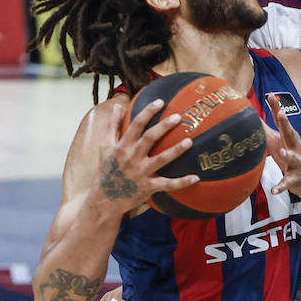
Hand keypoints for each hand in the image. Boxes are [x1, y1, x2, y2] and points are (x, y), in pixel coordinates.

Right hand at [96, 100, 198, 214]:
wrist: (104, 199)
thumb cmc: (107, 170)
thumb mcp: (106, 147)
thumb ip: (113, 126)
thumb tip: (118, 106)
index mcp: (122, 146)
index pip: (136, 125)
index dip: (148, 112)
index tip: (160, 102)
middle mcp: (132, 158)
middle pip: (149, 139)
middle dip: (163, 127)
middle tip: (178, 116)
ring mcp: (141, 173)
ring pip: (161, 160)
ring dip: (175, 151)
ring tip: (190, 141)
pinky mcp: (148, 187)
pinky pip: (168, 184)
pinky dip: (182, 182)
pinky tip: (196, 177)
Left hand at [264, 93, 300, 198]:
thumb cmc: (291, 155)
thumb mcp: (279, 139)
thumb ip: (268, 124)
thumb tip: (254, 110)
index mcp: (289, 137)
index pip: (282, 120)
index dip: (277, 108)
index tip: (271, 96)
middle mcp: (295, 147)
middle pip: (290, 134)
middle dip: (286, 124)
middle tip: (281, 114)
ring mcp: (296, 163)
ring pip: (292, 158)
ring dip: (287, 155)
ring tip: (281, 152)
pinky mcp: (295, 178)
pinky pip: (287, 182)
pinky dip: (281, 186)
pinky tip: (274, 190)